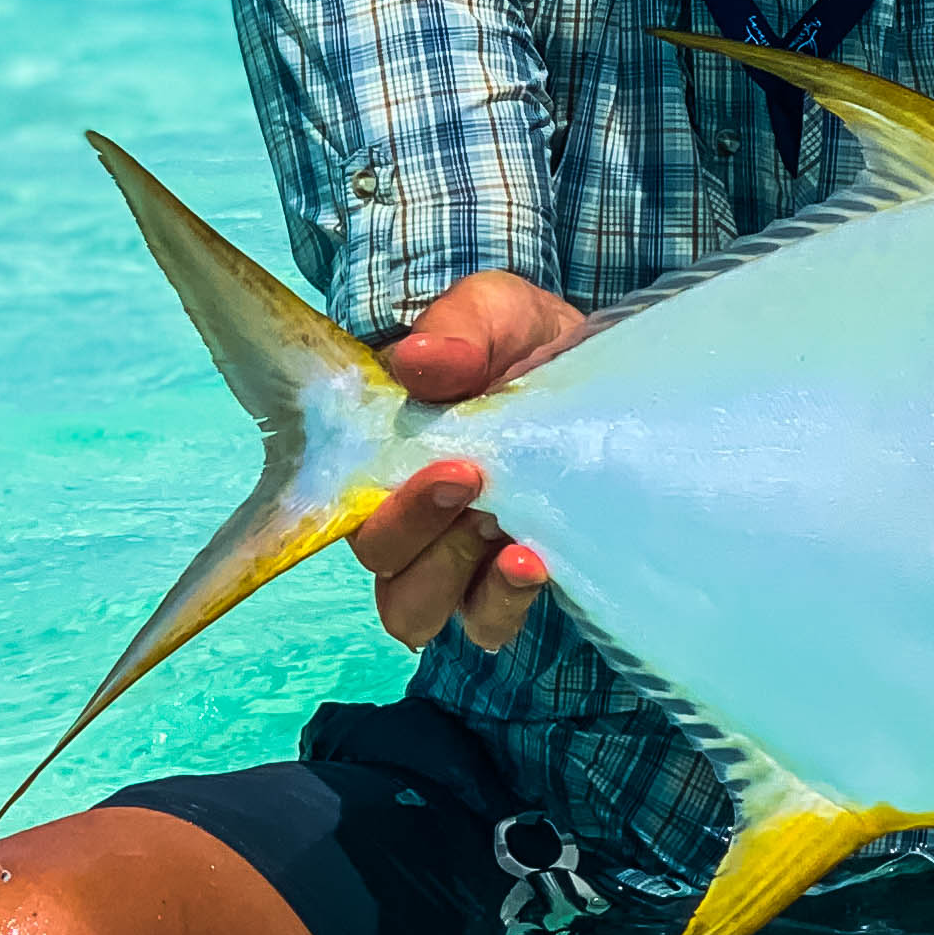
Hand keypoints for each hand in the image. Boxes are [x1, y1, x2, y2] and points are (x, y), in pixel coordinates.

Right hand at [349, 270, 586, 652]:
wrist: (587, 364)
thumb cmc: (517, 341)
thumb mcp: (493, 312)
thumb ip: (458, 329)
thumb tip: (418, 360)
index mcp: (379, 454)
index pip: (346, 503)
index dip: (386, 504)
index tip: (451, 468)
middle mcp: (405, 518)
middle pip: (384, 563)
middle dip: (422, 532)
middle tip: (477, 484)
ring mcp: (454, 557)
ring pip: (418, 609)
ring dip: (460, 583)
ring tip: (517, 548)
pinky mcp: (506, 582)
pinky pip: (484, 622)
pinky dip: (503, 604)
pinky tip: (537, 566)